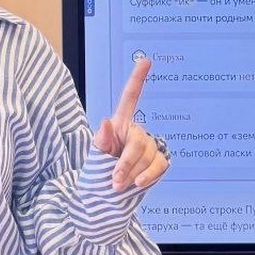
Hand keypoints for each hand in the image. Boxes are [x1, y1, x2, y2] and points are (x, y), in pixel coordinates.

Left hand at [93, 57, 169, 190]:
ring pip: (147, 156)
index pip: (130, 98)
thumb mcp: (95, 155)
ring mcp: (150, 146)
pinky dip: (149, 175)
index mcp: (120, 123)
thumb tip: (106, 121)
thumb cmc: (99, 170)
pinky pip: (159, 165)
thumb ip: (101, 140)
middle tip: (114, 180)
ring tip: (119, 184)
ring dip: (132, 173)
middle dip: (125, 163)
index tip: (145, 60)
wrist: (108, 194)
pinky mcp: (158, 161)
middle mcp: (137, 132)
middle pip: (138, 142)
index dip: (138, 78)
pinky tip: (139, 182)